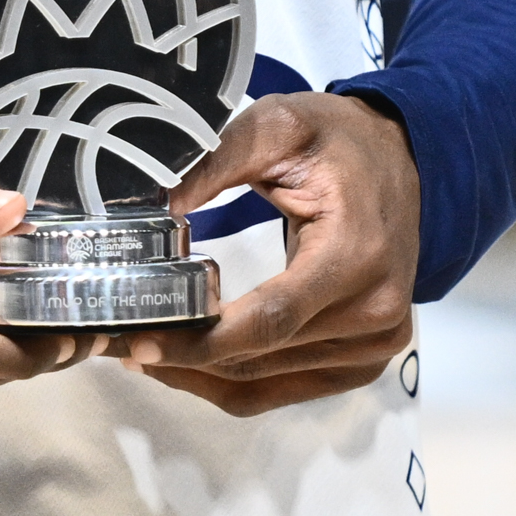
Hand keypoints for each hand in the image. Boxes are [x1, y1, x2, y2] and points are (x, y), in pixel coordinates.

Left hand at [121, 93, 419, 415]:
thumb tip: (153, 205)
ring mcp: (373, 344)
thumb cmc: (339, 142)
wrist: (403, 159)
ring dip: (194, 374)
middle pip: (257, 358)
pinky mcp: (362, 360)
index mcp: (356, 255)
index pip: (270, 318)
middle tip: (111, 340)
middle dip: (178, 356)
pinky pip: (281, 389)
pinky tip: (183, 362)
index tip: (138, 340)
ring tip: (135, 350)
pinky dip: (227, 382)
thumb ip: (216, 161)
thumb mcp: (278, 126)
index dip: (199, 339)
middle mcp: (374, 312)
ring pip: (261, 383)